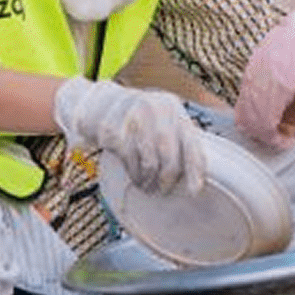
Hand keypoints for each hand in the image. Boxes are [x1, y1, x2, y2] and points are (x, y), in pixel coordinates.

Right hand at [55, 78, 205, 193]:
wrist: (100, 104)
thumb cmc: (137, 118)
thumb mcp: (161, 119)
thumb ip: (176, 139)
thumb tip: (191, 175)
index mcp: (173, 107)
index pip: (190, 141)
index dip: (195, 168)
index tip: (194, 191)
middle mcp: (155, 109)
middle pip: (170, 155)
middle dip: (167, 179)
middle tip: (162, 190)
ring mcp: (133, 117)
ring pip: (150, 163)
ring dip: (149, 180)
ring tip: (147, 184)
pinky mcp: (114, 130)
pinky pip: (130, 163)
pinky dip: (134, 174)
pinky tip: (135, 175)